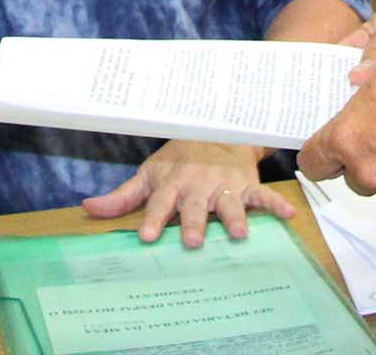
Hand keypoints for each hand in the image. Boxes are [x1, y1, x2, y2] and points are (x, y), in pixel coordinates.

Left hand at [81, 139, 292, 246]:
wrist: (216, 133)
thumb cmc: (178, 161)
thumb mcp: (149, 175)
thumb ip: (121, 197)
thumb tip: (87, 208)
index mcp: (172, 184)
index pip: (159, 204)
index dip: (152, 219)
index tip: (145, 237)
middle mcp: (198, 186)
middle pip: (195, 207)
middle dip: (194, 223)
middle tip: (194, 242)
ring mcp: (225, 186)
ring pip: (229, 203)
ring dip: (234, 218)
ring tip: (239, 235)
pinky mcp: (248, 186)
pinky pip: (264, 196)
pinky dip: (277, 205)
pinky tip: (289, 216)